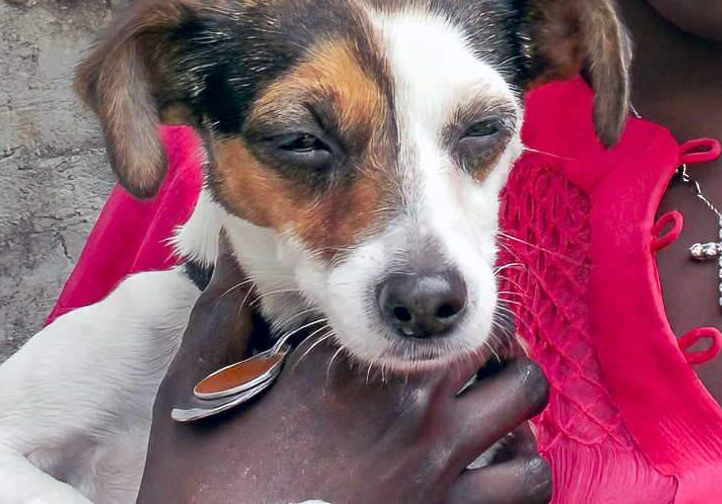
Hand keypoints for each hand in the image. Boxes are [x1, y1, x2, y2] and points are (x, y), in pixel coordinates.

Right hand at [134, 243, 552, 503]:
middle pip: (491, 333)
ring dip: (510, 393)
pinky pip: (529, 480)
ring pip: (525, 395)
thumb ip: (220, 312)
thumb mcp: (192, 394)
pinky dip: (522, 468)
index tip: (425, 305)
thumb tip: (230, 243)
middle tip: (464, 347)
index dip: (431, 298)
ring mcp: (437, 467)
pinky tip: (492, 468)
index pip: (420, 301)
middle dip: (482, 333)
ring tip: (485, 400)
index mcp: (343, 367)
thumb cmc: (200, 494)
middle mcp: (404, 407)